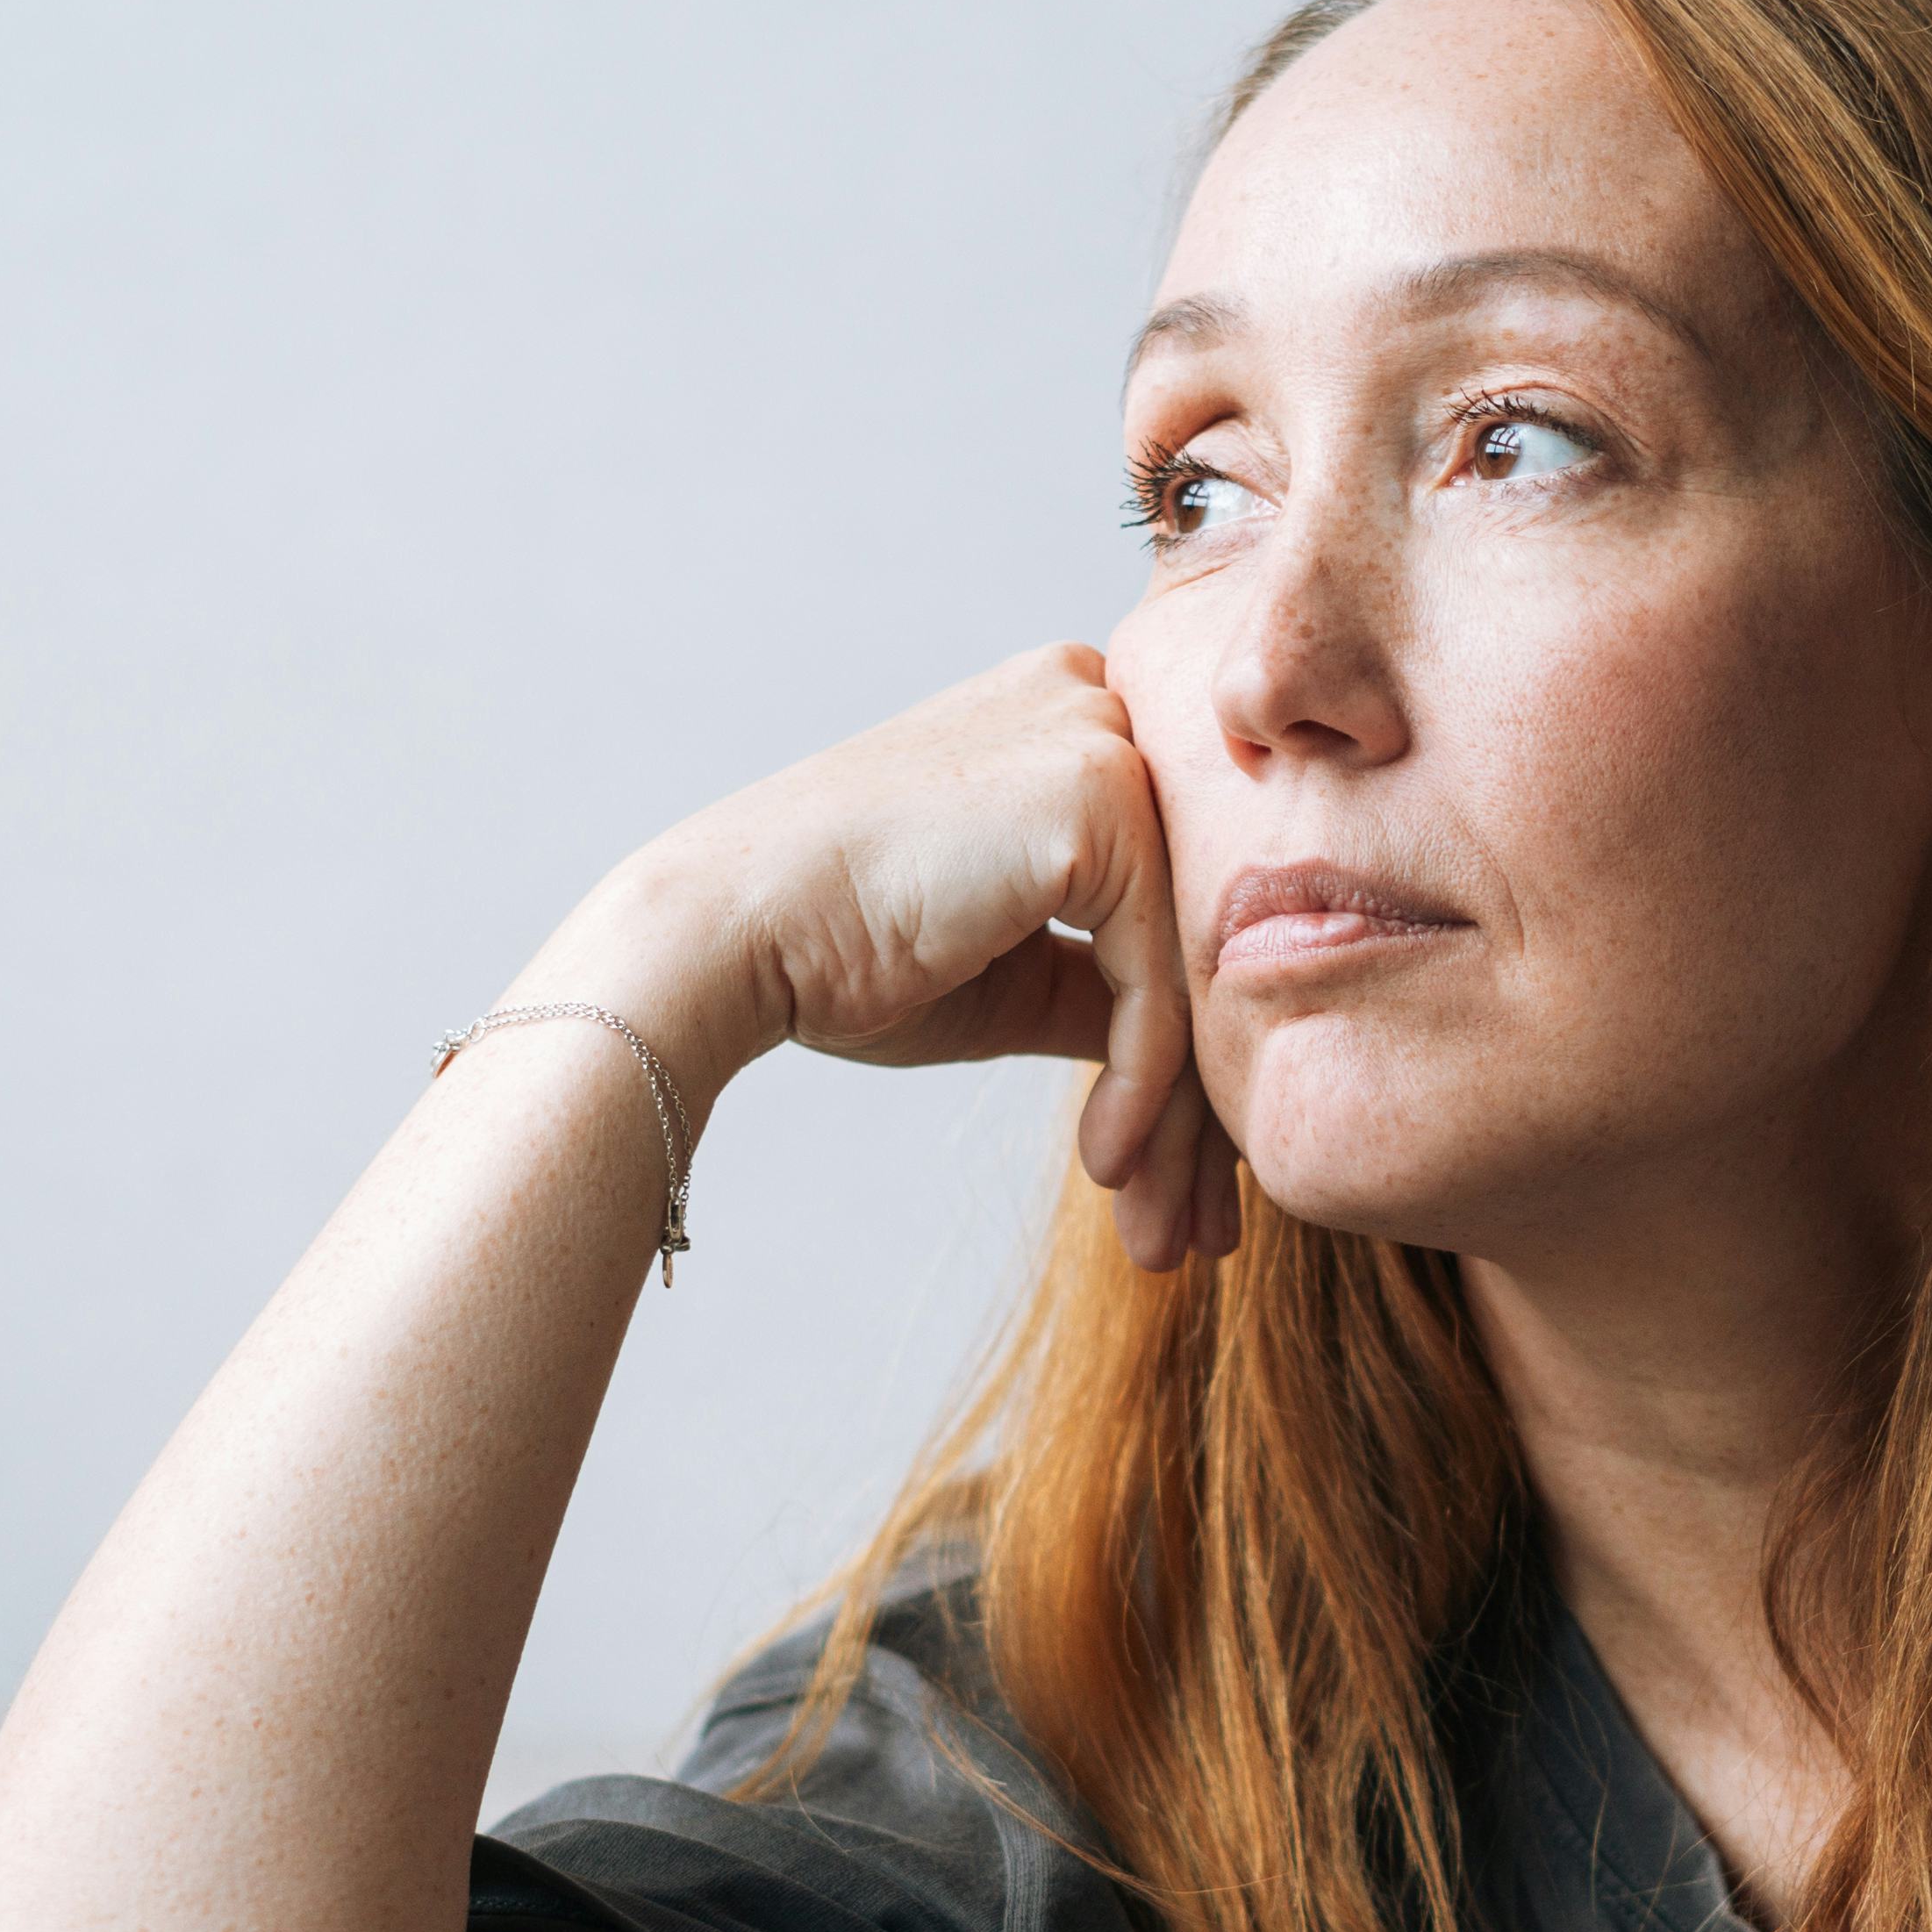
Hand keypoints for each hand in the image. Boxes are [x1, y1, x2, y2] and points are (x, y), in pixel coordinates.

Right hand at [546, 646, 1238, 1270]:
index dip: (1194, 1040)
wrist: (722, 938)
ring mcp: (1103, 737)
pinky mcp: (1098, 799)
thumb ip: (1113, 981)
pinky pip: (1160, 976)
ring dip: (1183, 1123)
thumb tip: (1208, 1060)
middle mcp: (1100, 697)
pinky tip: (1105, 1162)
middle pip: (1202, 926)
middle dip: (1204, 1100)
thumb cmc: (843, 951)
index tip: (1188, 1170)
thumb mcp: (1013, 968)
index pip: (1178, 887)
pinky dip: (1144, 1085)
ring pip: (1196, 963)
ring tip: (1163, 1234)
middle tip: (1199, 1231)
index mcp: (1074, 709)